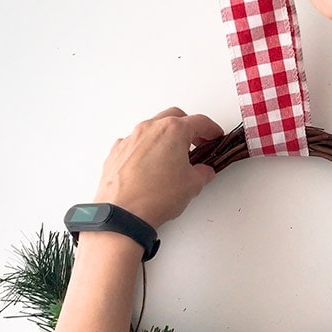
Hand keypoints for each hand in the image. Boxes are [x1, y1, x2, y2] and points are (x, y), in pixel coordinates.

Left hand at [92, 107, 223, 228]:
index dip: (211, 129)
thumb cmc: (155, 196)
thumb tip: (202, 172)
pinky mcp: (117, 152)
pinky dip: (146, 149)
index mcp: (173, 131)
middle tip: (196, 142)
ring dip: (165, 137)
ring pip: (152, 128)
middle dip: (188, 127)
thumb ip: (202, 173)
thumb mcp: (192, 185)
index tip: (214, 135)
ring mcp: (130, 138)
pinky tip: (150, 165)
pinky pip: (135, 143)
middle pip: (174, 117)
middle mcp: (150, 129)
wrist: (123, 213)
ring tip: (172, 157)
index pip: (199, 122)